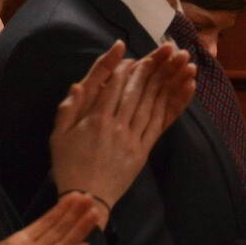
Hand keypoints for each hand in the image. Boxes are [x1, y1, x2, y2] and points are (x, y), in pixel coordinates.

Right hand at [50, 41, 195, 222]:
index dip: (122, 65)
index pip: (113, 84)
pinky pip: (162, 122)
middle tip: (166, 46)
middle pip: (137, 89)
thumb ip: (69, 108)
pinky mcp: (144, 149)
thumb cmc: (68, 166)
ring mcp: (133, 137)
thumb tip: (80, 83)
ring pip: (153, 102)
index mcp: (94, 120)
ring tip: (180, 59)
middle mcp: (116, 125)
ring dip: (168, 78)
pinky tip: (187, 87)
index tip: (128, 50)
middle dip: (153, 65)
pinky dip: (175, 103)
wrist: (87, 198)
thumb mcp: (58, 135)